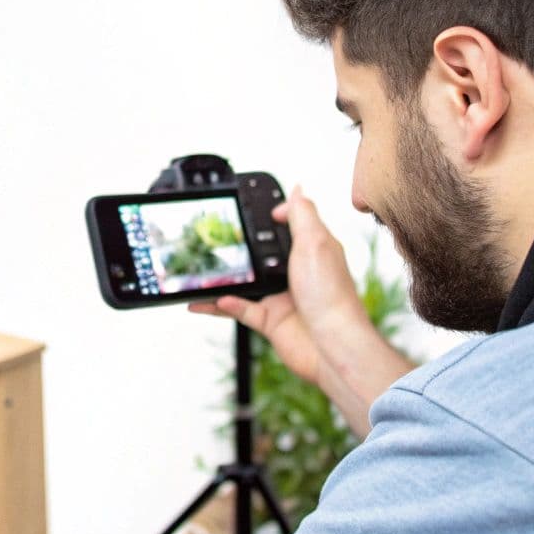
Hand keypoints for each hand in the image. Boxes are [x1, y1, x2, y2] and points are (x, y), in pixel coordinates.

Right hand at [190, 185, 410, 437]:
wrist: (332, 345)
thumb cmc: (331, 295)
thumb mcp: (316, 242)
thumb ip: (303, 214)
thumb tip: (297, 189)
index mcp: (311, 251)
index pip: (292, 226)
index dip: (275, 215)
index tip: (255, 209)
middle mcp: (296, 273)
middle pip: (264, 254)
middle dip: (241, 247)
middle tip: (215, 239)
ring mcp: (282, 297)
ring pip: (245, 283)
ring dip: (223, 278)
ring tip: (201, 271)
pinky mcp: (271, 321)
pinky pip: (239, 310)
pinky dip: (221, 305)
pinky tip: (207, 300)